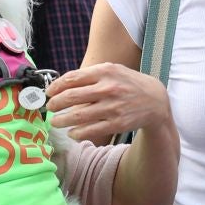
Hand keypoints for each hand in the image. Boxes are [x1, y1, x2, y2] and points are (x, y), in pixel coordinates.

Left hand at [47, 63, 171, 144]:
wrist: (155, 100)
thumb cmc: (129, 84)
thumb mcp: (113, 71)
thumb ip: (91, 75)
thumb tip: (64, 84)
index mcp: (105, 72)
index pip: (72, 78)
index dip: (56, 87)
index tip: (49, 93)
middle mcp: (108, 88)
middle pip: (71, 97)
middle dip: (55, 104)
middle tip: (49, 108)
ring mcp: (112, 107)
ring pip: (77, 116)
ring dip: (61, 120)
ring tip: (56, 122)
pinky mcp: (116, 123)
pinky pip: (90, 130)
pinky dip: (77, 133)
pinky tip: (72, 132)